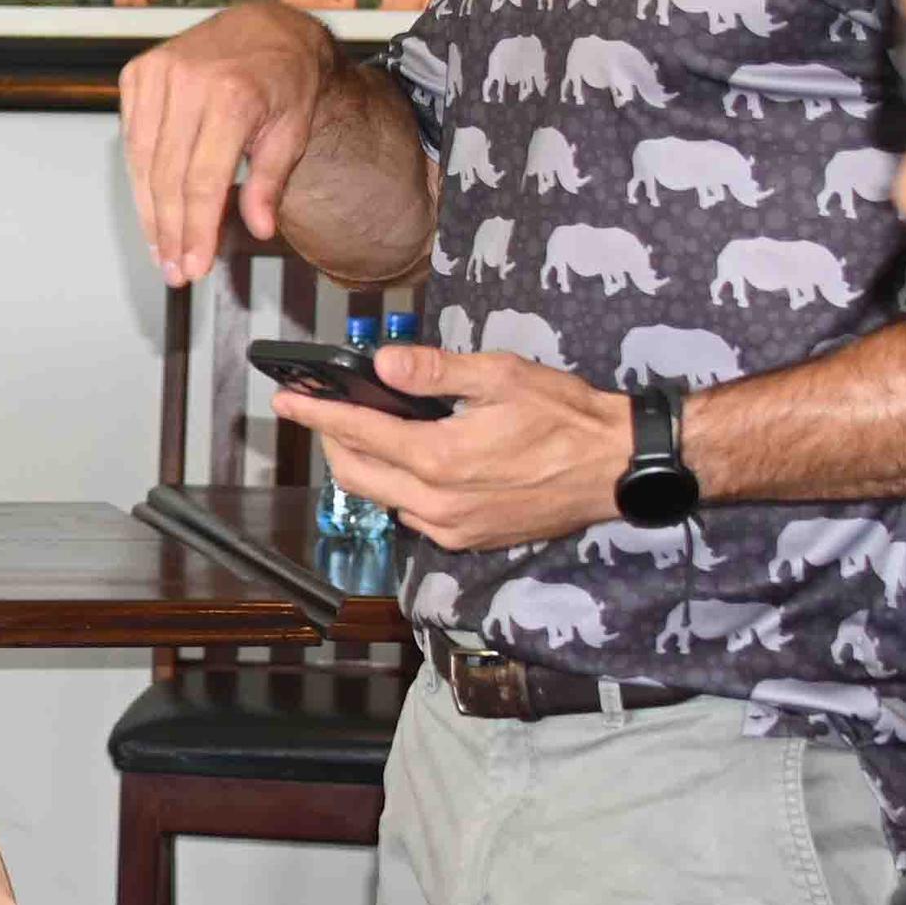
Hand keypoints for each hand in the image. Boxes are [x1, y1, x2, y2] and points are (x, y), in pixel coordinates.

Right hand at [121, 0, 341, 284]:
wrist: (265, 28)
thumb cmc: (284, 80)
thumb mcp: (293, 131)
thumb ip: (270, 181)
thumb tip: (259, 229)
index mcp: (233, 96)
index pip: (203, 181)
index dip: (195, 230)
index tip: (194, 266)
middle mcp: (189, 81)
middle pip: (168, 177)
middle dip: (170, 231)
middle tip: (174, 269)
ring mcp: (157, 74)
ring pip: (142, 162)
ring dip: (149, 212)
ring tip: (160, 250)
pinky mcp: (138, 73)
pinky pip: (132, 138)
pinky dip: (139, 176)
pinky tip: (151, 208)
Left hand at [278, 342, 631, 550]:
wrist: (618, 468)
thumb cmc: (568, 418)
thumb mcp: (503, 377)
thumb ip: (437, 372)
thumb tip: (382, 364)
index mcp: (440, 459)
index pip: (357, 434)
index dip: (316, 414)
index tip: (287, 400)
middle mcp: (437, 502)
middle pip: (355, 474)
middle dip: (332, 442)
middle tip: (324, 412)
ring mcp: (451, 527)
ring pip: (381, 497)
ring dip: (365, 466)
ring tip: (368, 430)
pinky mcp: (468, 539)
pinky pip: (412, 514)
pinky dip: (398, 486)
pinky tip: (412, 461)